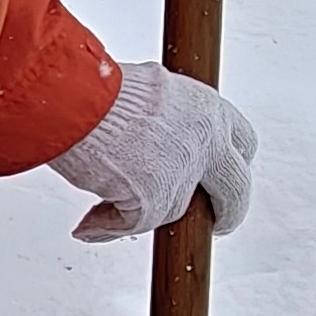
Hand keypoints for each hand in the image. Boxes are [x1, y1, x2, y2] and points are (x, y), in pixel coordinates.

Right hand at [51, 59, 256, 240]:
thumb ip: (159, 119)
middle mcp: (204, 138)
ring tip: (107, 216)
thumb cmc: (96, 87)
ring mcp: (183, 170)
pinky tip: (88, 224)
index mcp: (205, 108)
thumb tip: (142, 142)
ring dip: (145, 215)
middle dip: (226, 211)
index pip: (240, 143)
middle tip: (214, 223)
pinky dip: (107, 227)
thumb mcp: (145, 91)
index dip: (229, 164)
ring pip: (175, 210)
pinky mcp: (155, 197)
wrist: (75, 97)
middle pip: (235, 188)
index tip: (216, 176)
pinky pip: (134, 224)